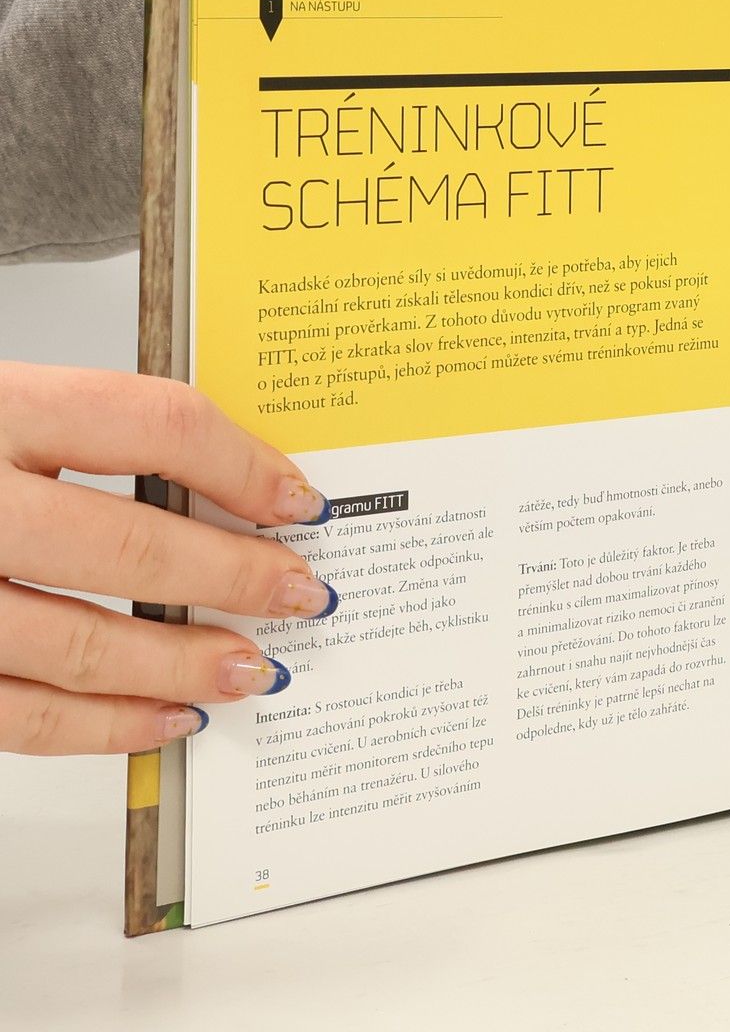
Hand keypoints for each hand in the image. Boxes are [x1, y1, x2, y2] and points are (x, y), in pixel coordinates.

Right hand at [0, 362, 336, 754]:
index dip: (243, 464)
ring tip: (251, 671)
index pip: (152, 423)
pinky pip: (13, 714)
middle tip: (301, 595)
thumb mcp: (4, 402)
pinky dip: (101, 727)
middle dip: (231, 579)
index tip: (301, 500)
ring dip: (178, 666)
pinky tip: (162, 719)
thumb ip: (92, 433)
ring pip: (74, 644)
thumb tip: (234, 482)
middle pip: (125, 542)